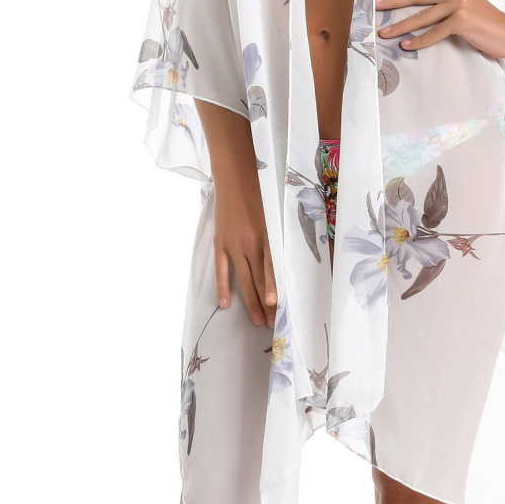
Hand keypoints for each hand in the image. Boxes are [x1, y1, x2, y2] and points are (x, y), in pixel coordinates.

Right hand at [212, 178, 277, 327]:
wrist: (236, 179)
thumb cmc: (259, 196)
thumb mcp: (273, 217)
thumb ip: (276, 239)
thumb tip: (283, 260)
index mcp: (268, 239)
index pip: (272, 272)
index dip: (274, 292)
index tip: (279, 310)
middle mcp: (252, 245)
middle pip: (260, 281)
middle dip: (266, 304)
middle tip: (271, 324)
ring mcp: (234, 245)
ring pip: (244, 280)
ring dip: (251, 302)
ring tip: (257, 321)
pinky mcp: (221, 243)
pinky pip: (222, 269)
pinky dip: (223, 287)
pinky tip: (226, 304)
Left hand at [375, 0, 504, 59]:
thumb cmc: (485, 20)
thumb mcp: (466, 3)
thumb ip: (447, 1)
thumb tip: (422, 8)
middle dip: (394, 0)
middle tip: (376, 4)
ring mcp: (458, 5)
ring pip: (422, 17)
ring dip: (401, 26)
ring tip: (384, 32)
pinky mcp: (461, 22)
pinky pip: (434, 33)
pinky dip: (418, 41)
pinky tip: (406, 46)